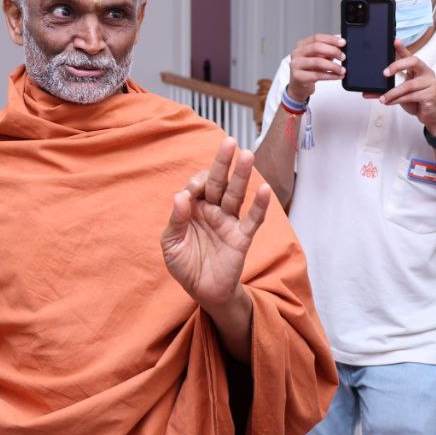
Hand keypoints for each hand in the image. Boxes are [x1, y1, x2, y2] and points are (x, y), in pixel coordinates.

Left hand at [160, 139, 271, 307]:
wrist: (203, 291)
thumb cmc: (185, 264)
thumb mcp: (171, 244)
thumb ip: (176, 220)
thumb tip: (180, 196)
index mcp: (194, 208)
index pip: (197, 185)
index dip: (196, 183)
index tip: (191, 193)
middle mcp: (213, 210)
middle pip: (219, 182)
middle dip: (223, 163)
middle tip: (230, 142)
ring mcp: (229, 222)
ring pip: (236, 195)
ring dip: (242, 176)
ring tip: (247, 155)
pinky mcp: (242, 237)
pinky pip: (252, 219)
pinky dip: (259, 205)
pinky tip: (264, 189)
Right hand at [287, 33, 346, 101]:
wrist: (299, 85)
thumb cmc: (309, 70)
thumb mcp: (318, 58)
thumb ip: (327, 52)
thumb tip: (341, 50)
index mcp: (302, 45)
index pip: (317, 38)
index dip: (331, 39)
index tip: (343, 43)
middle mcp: (297, 53)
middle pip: (316, 47)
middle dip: (333, 51)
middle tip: (343, 57)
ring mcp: (296, 65)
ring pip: (317, 62)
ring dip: (333, 66)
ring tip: (342, 70)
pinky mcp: (298, 77)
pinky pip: (318, 75)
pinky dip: (331, 76)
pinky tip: (338, 76)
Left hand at [371, 40, 435, 133]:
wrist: (431, 116)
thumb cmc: (417, 101)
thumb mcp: (400, 94)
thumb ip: (386, 90)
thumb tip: (366, 92)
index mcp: (419, 69)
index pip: (410, 56)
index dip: (402, 48)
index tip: (395, 41)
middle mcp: (426, 73)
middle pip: (413, 62)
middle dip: (397, 65)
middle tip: (384, 73)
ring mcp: (431, 83)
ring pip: (408, 85)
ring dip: (392, 92)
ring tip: (383, 98)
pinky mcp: (431, 94)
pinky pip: (411, 96)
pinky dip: (397, 100)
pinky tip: (390, 102)